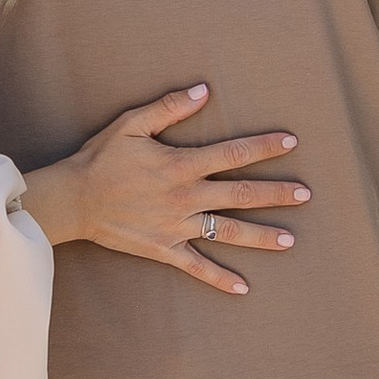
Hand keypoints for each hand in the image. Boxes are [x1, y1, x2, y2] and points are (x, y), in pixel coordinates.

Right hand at [23, 84, 309, 298]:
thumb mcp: (132, 124)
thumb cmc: (101, 158)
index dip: (264, 146)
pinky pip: (197, 266)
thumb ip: (169, 107)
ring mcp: (178, 226)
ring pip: (228, 232)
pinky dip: (220, 278)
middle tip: (306, 194)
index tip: (291, 142)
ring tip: (291, 240)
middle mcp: (186, 197)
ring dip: (261, 236)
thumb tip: (204, 90)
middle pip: (241, 194)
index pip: (233, 154)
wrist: (73, 200)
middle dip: (276, 193)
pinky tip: (243, 287)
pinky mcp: (165, 249)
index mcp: (182, 164)